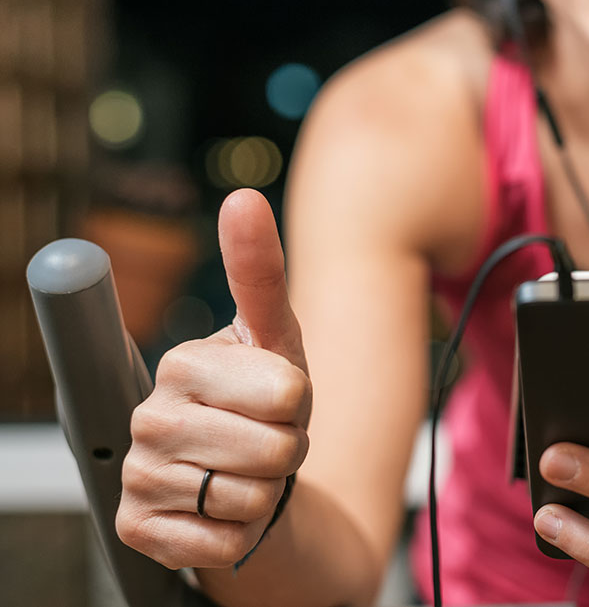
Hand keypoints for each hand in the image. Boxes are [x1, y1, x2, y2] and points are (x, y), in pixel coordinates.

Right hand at [116, 189, 311, 569]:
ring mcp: (138, 473)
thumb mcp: (279, 340)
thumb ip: (261, 272)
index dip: (300, 404)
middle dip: (287, 452)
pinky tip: (221, 512)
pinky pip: (225, 542)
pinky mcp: (139, 528)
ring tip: (245, 473)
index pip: (288, 392)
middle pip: (275, 449)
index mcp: (183, 362)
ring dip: (266, 493)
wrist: (251, 478)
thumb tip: (242, 198)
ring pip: (250, 498)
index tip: (278, 400)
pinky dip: (240, 535)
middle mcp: (150, 415)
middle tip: (265, 442)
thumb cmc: (267, 404)